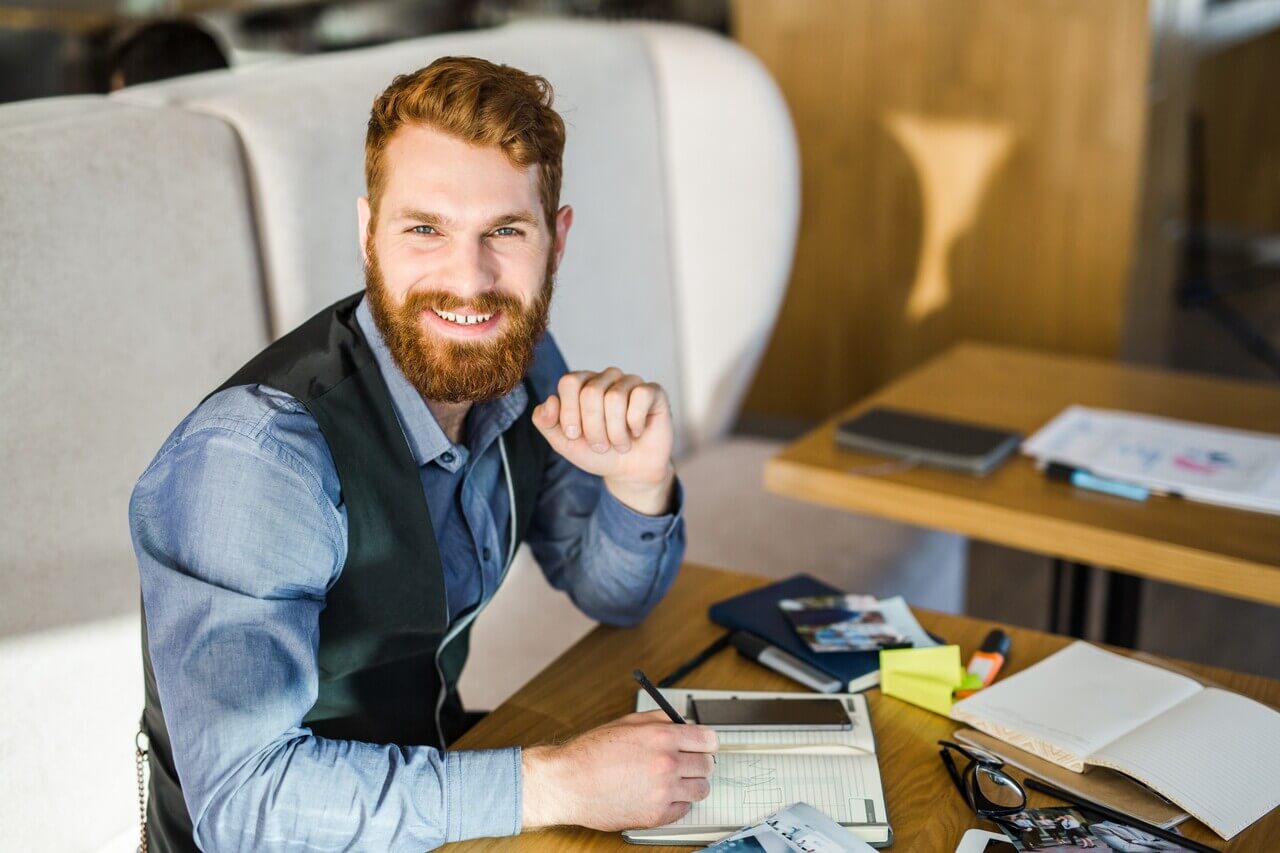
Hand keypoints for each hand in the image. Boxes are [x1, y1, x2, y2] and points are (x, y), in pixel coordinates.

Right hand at [521, 710, 717, 830]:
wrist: (569, 782)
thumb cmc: (591, 752)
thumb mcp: (627, 723)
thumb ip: (659, 720)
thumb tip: (682, 723)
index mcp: (662, 738)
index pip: (709, 740)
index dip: (706, 742)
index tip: (703, 745)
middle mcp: (667, 764)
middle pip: (707, 766)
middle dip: (699, 762)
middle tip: (687, 762)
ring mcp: (663, 792)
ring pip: (701, 790)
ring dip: (692, 784)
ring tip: (676, 780)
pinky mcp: (656, 816)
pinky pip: (684, 809)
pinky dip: (677, 802)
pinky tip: (662, 794)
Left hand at [533, 368, 675, 514]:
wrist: (631, 472)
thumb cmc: (598, 453)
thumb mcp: (564, 443)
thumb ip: (546, 423)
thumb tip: (550, 400)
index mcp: (582, 384)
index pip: (569, 382)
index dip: (570, 413)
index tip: (575, 435)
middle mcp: (605, 378)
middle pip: (591, 393)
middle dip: (594, 429)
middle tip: (601, 445)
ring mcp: (630, 382)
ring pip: (615, 398)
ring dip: (615, 432)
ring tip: (620, 443)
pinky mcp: (653, 391)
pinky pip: (641, 397)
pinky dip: (635, 423)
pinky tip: (637, 432)